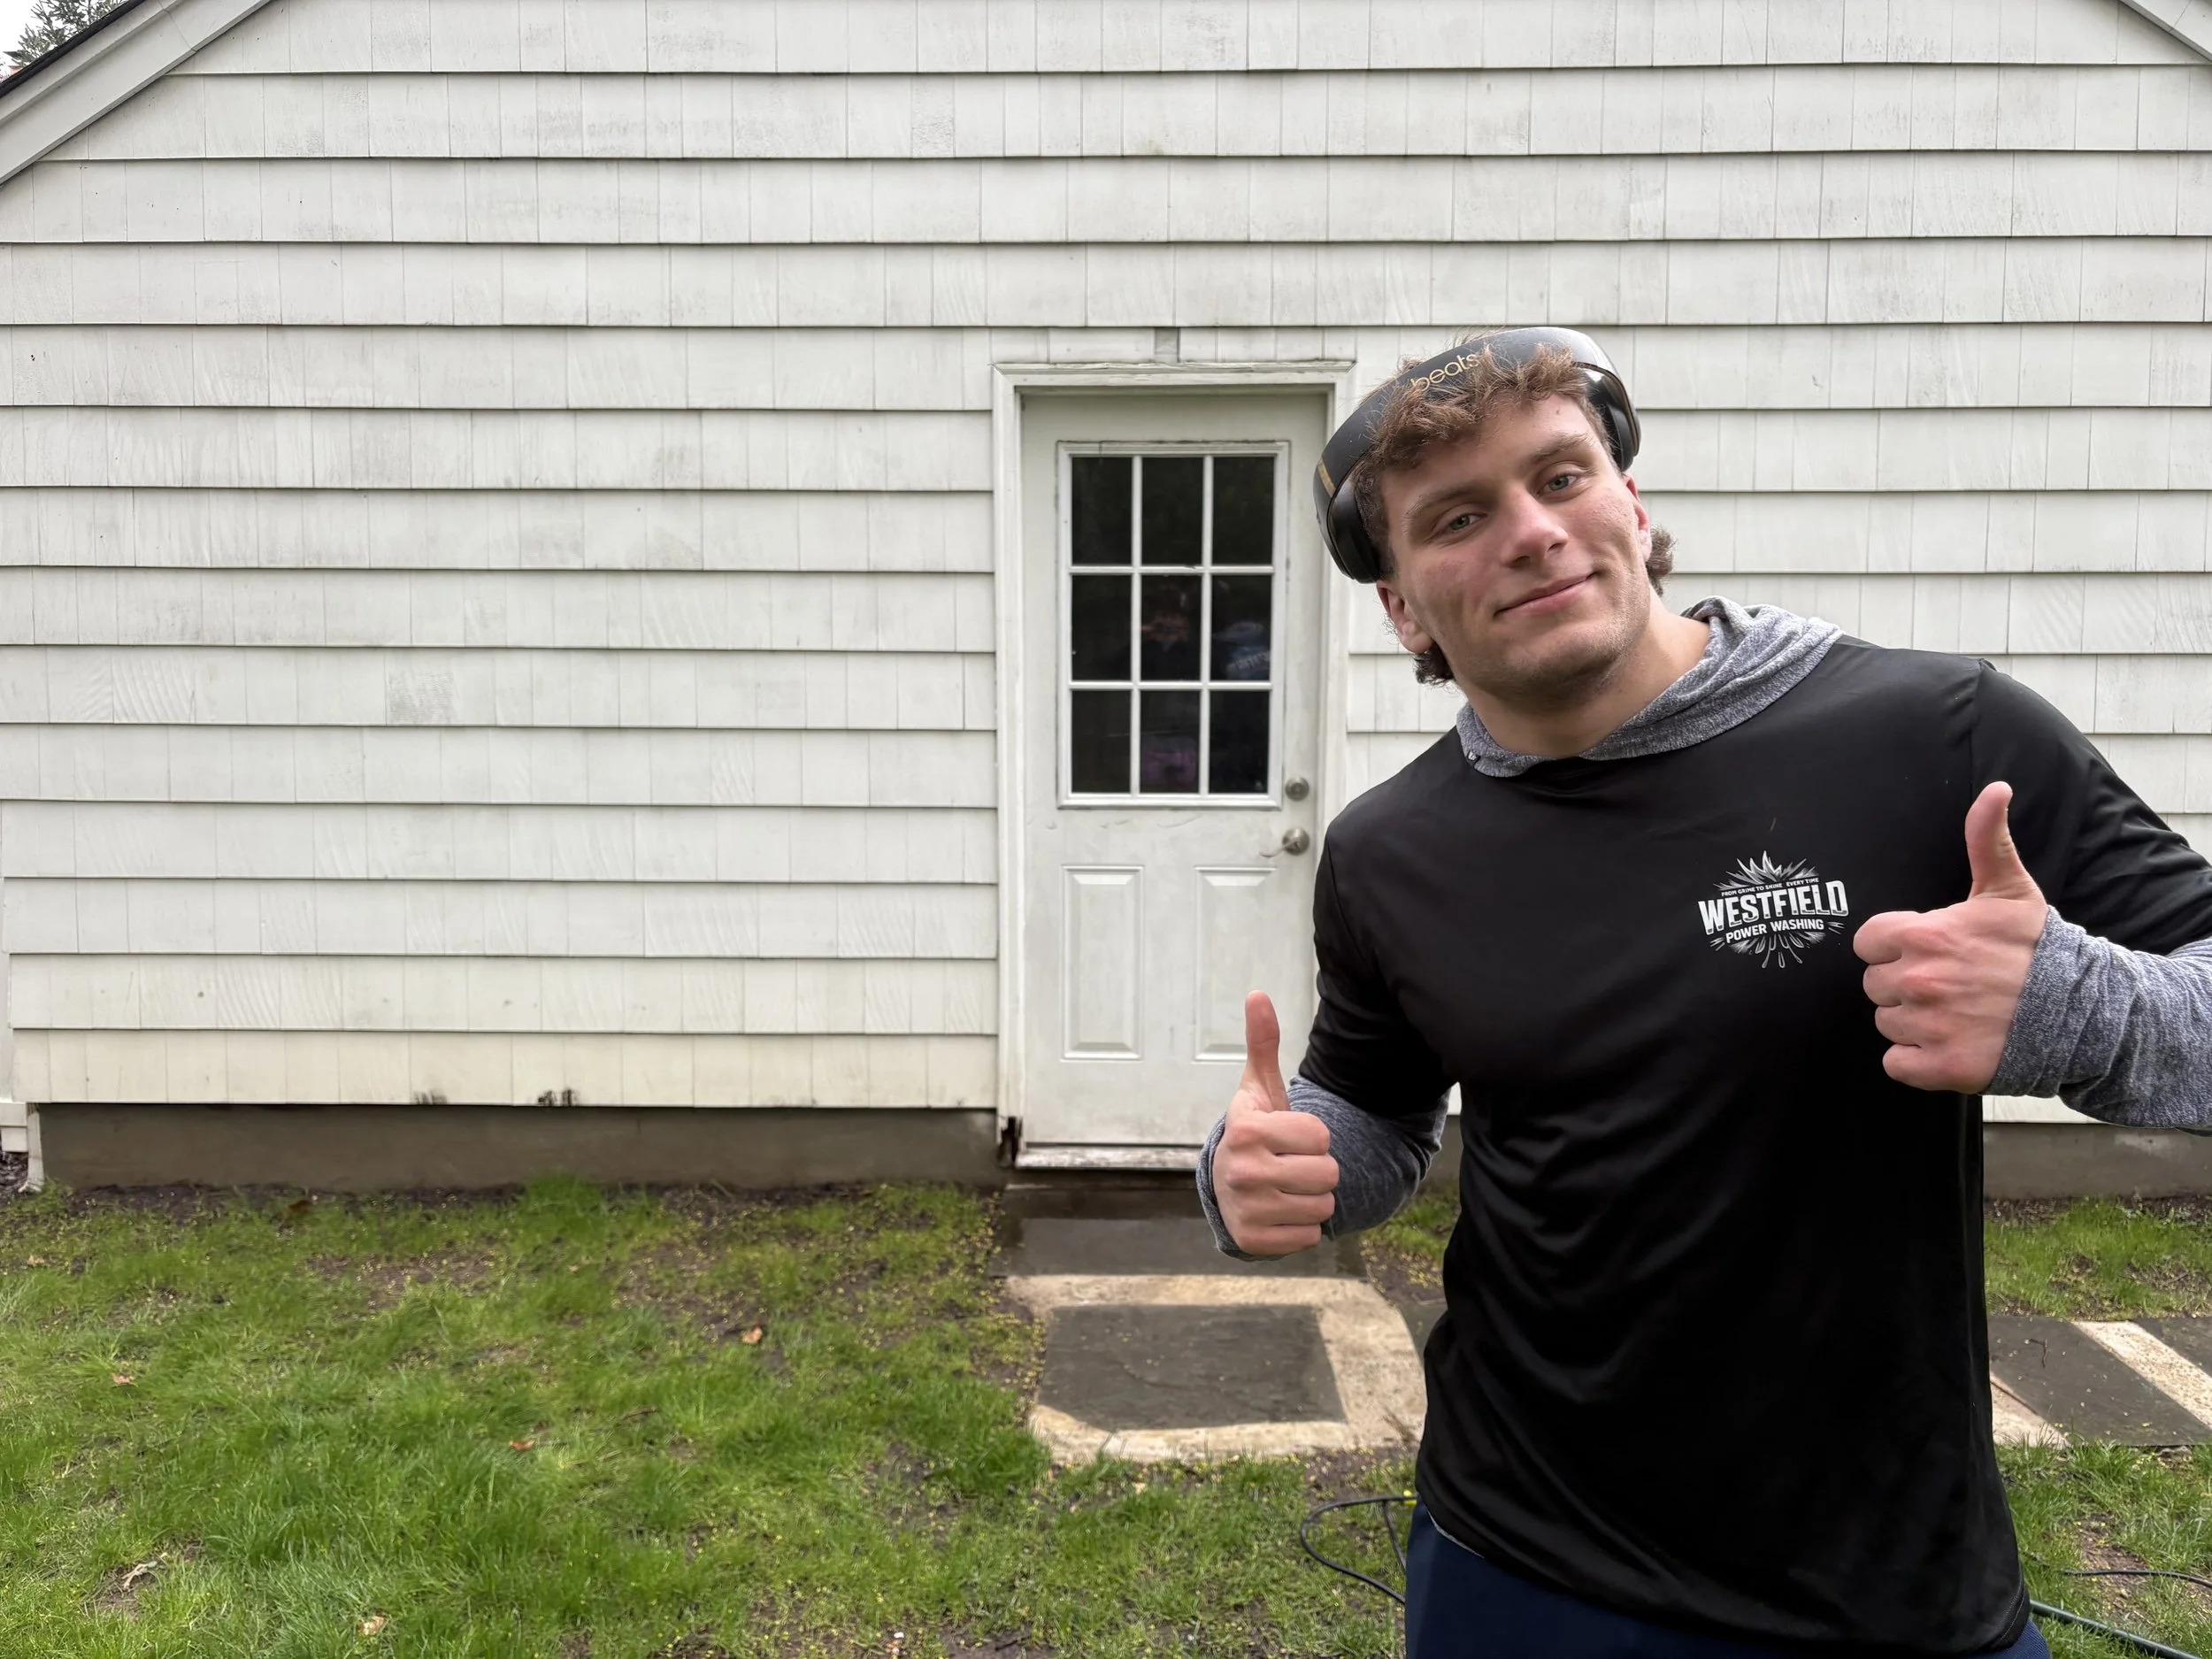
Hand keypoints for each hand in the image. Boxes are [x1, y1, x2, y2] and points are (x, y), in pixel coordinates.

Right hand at [1215, 991, 1337, 1255]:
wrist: (1225, 1187)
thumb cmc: (1255, 1133)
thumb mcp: (1258, 1090)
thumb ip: (1263, 1044)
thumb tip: (1258, 994)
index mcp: (1247, 1130)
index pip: (1320, 1135)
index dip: (1313, 1136)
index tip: (1289, 1136)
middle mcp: (1243, 1170)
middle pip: (1327, 1173)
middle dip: (1318, 1170)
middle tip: (1291, 1165)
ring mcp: (1247, 1209)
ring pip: (1323, 1206)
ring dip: (1313, 1198)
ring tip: (1287, 1187)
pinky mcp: (1254, 1241)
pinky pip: (1310, 1236)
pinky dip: (1303, 1227)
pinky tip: (1281, 1212)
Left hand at [1853, 782, 2048, 1091]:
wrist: (2085, 1013)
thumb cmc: (2038, 949)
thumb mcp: (2010, 889)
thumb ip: (1986, 839)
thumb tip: (1995, 788)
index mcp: (1924, 935)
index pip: (1868, 942)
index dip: (1895, 947)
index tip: (1928, 951)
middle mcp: (1920, 980)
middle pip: (1875, 984)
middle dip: (1903, 983)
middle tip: (1949, 983)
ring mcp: (1930, 1025)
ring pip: (1887, 1023)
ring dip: (1913, 1021)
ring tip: (1957, 1012)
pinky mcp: (1942, 1067)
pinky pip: (1896, 1063)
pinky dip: (1916, 1060)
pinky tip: (1950, 1043)